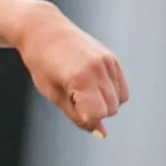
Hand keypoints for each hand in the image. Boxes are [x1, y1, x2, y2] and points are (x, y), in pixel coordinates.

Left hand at [17, 3, 128, 137]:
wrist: (45, 31)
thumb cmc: (42, 65)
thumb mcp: (53, 94)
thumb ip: (78, 116)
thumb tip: (102, 135)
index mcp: (81, 78)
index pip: (97, 115)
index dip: (84, 118)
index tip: (70, 106)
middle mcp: (100, 69)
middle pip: (111, 109)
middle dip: (94, 111)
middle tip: (72, 95)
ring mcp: (109, 62)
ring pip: (120, 101)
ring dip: (103, 103)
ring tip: (81, 88)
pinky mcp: (113, 59)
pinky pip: (122, 88)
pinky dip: (111, 93)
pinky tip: (91, 84)